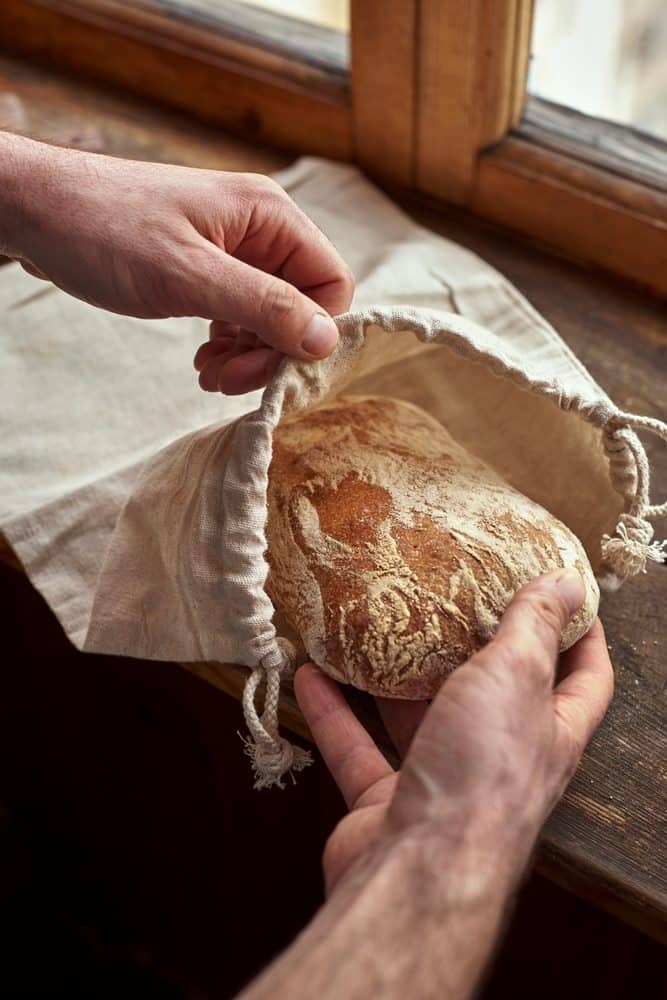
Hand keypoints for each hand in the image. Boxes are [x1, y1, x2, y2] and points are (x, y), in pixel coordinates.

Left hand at [4, 135, 352, 393]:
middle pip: (301, 305)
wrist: (36, 211)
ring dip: (247, 354)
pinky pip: (239, 314)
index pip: (330, 283)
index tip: (271, 368)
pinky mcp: (206, 267)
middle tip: (227, 381)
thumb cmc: (104, 230)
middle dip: (271, 351)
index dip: (312, 333)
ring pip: (270, 316)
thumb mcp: (188, 275)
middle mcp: (259, 230)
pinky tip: (202, 362)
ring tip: (208, 375)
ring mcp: (232, 249)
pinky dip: (227, 344)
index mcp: (269, 216)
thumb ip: (263, 306)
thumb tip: (326, 341)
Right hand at [295, 570, 612, 894]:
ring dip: (393, 678)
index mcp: (549, 733)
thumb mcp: (515, 677)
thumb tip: (567, 583)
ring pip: (418, 718)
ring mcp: (442, 780)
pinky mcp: (389, 801)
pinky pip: (358, 746)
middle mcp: (500, 758)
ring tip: (375, 627)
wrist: (419, 872)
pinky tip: (311, 674)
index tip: (563, 592)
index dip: (583, 635)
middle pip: (493, 695)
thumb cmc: (481, 776)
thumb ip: (535, 628)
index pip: (585, 679)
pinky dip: (334, 711)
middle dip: (474, 648)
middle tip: (450, 597)